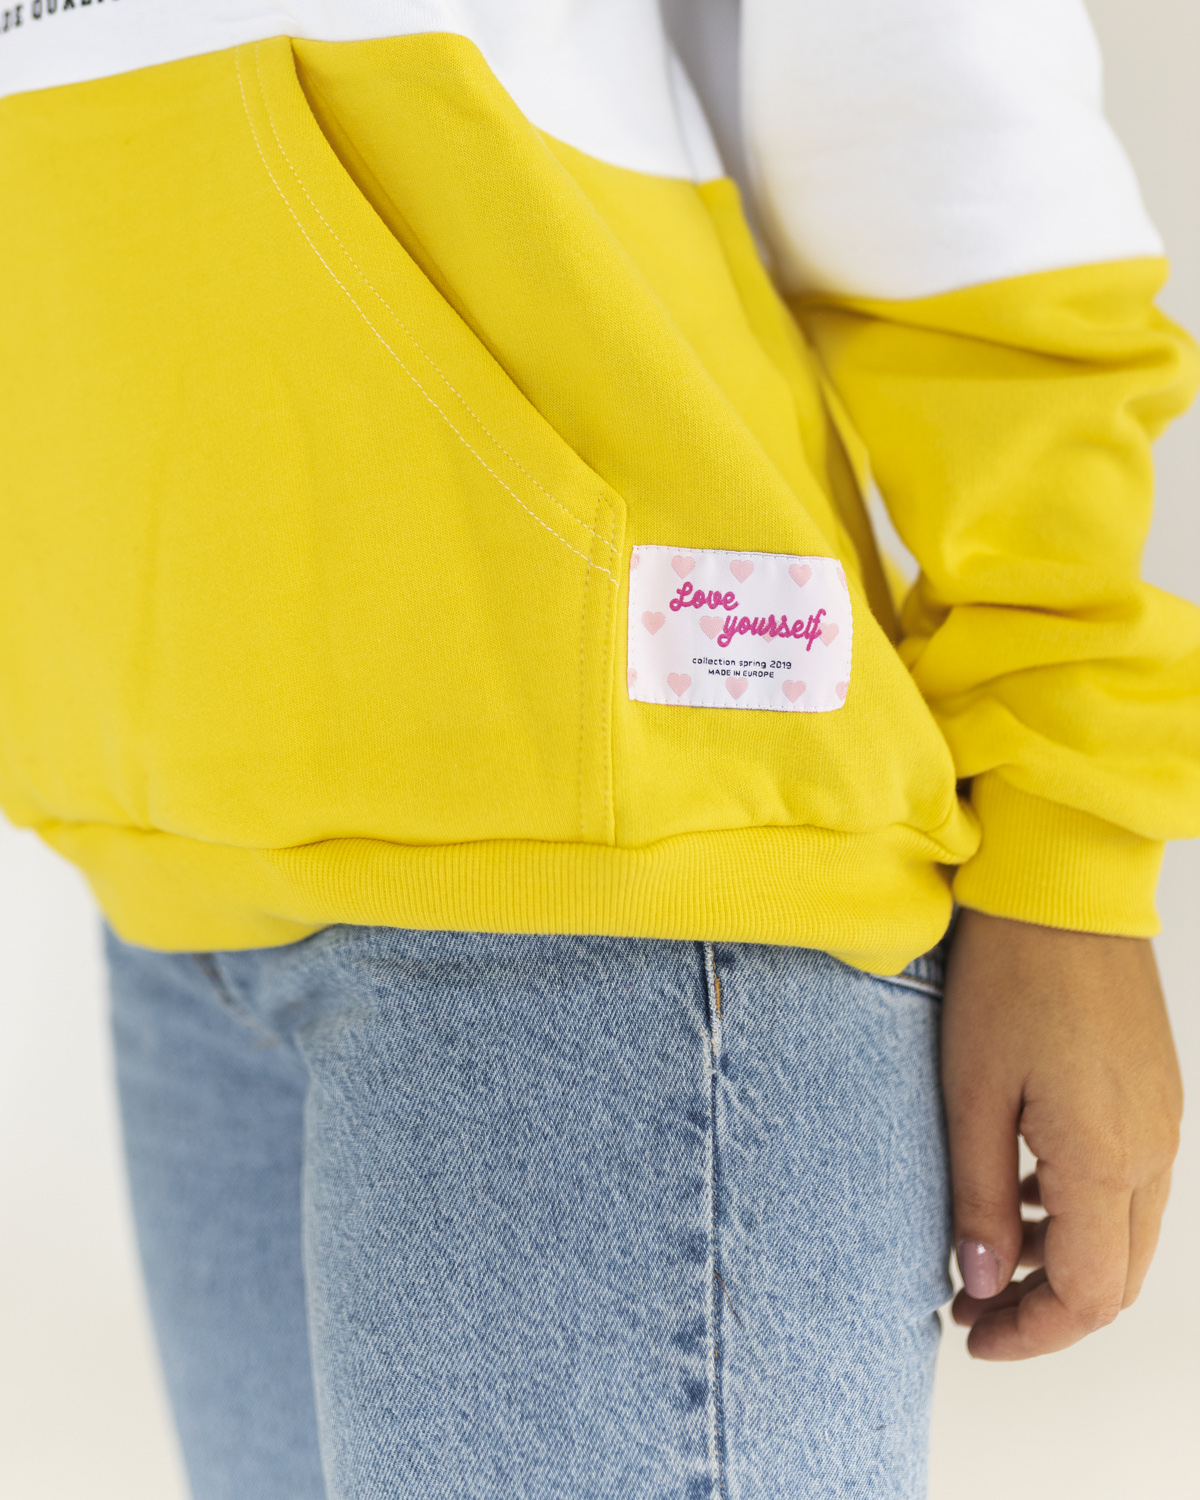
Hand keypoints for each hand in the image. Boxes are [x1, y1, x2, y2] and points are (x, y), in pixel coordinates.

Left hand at [941, 908, 1182, 1359]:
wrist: (1062, 888)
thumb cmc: (1009, 979)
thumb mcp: (973, 1093)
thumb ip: (981, 1196)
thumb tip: (981, 1281)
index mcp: (1108, 1160)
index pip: (1086, 1296)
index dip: (1030, 1333)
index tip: (971, 1333)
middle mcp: (1152, 1151)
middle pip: (1117, 1278)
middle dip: (1047, 1308)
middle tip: (973, 1303)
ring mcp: (1162, 1119)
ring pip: (1128, 1233)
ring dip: (1065, 1260)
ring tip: (988, 1249)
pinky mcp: (1155, 1091)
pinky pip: (1132, 1182)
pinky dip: (1083, 1211)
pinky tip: (1026, 1189)